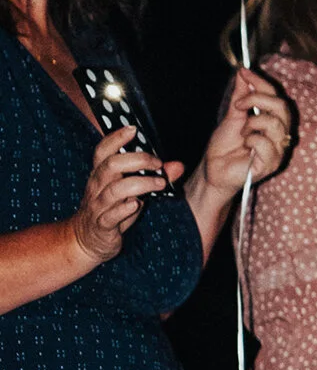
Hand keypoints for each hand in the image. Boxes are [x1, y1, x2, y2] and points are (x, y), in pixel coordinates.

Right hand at [69, 119, 177, 261]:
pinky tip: (136, 205)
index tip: (133, 129)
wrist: (86, 240)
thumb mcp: (132, 191)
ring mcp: (98, 206)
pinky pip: (110, 216)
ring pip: (114, 190)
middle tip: (157, 162)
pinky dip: (124, 210)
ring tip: (159, 183)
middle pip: (111, 165)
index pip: (103, 150)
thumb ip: (153, 176)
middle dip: (137, 160)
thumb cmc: (111, 209)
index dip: (116, 138)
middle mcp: (97, 187)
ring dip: (139, 184)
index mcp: (101, 174)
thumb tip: (178, 165)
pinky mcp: (102, 226)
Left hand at [196, 68, 291, 199]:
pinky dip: (251, 139)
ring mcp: (278, 150)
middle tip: (238, 104)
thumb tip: (243, 73)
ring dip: (252, 122)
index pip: (276, 97)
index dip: (262, 83)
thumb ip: (241, 96)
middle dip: (258, 99)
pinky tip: (245, 145)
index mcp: (274, 122)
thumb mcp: (232, 115)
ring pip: (275, 124)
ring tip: (242, 130)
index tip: (245, 72)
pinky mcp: (271, 164)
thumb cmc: (224, 147)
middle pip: (282, 108)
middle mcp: (280, 135)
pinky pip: (265, 143)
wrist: (213, 170)